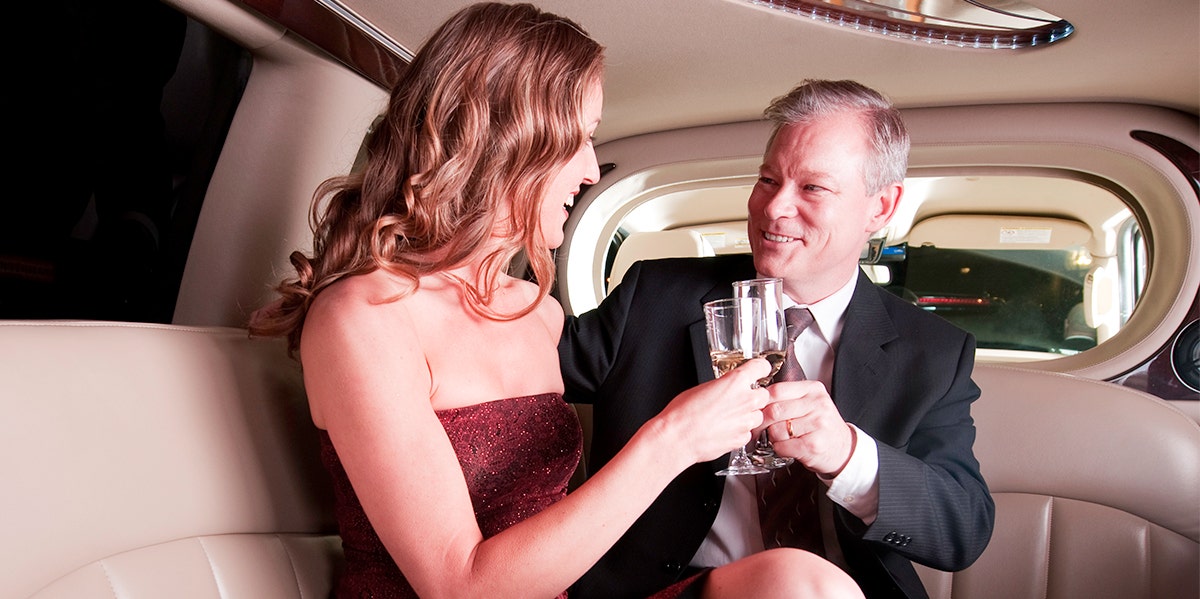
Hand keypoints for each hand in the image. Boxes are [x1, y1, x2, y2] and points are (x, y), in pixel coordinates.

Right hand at [653, 358, 770, 464]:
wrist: (678, 437)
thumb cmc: (683, 413)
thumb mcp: (703, 387)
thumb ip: (723, 385)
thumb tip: (726, 388)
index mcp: (735, 382)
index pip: (762, 367)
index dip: (760, 369)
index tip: (760, 371)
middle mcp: (745, 401)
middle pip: (764, 394)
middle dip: (754, 396)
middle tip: (739, 399)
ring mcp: (745, 421)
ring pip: (758, 415)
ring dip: (748, 415)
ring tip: (729, 417)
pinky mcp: (741, 439)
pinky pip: (748, 432)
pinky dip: (740, 431)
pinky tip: (725, 429)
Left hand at [762, 380, 854, 476]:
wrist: (843, 449)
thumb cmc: (821, 426)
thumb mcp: (811, 403)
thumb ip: (789, 397)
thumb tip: (758, 398)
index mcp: (813, 389)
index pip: (777, 390)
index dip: (762, 401)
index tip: (757, 409)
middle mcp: (817, 405)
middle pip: (774, 410)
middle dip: (762, 422)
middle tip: (760, 427)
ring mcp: (817, 425)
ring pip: (776, 429)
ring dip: (771, 437)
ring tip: (779, 437)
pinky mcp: (813, 445)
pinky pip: (782, 446)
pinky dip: (778, 448)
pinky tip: (786, 447)